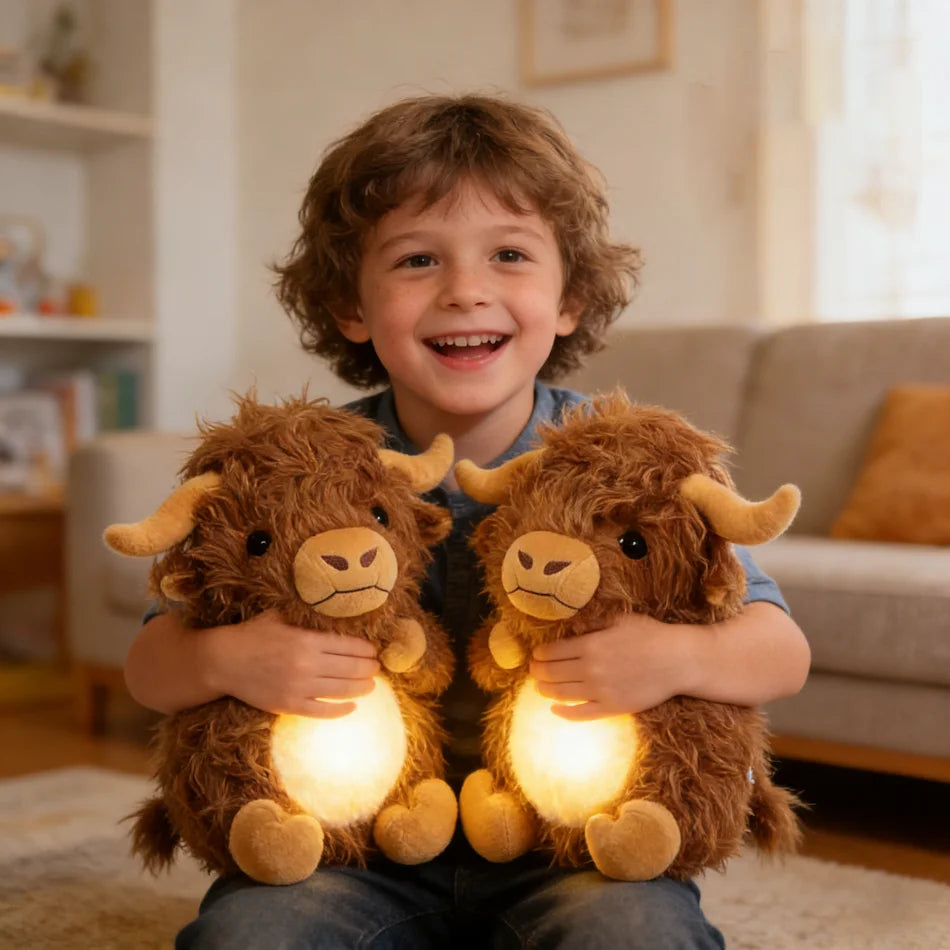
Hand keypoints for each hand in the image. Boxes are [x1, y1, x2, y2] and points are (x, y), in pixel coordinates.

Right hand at [201, 609, 380, 717]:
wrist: (223, 662)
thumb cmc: (252, 635)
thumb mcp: (280, 616)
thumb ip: (305, 616)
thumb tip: (331, 610)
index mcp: (307, 639)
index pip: (348, 645)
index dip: (366, 649)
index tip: (374, 650)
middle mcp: (307, 664)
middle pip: (351, 668)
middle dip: (369, 668)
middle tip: (376, 667)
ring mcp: (299, 687)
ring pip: (342, 690)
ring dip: (362, 688)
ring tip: (370, 685)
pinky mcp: (289, 705)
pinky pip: (322, 711)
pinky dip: (340, 710)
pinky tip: (351, 707)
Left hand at [529, 613, 694, 720]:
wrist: (678, 660)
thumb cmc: (650, 635)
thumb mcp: (619, 620)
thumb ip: (592, 624)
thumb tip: (569, 628)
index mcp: (591, 645)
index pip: (553, 652)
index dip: (540, 653)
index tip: (536, 654)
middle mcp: (591, 669)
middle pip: (552, 673)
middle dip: (537, 671)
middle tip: (533, 669)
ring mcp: (601, 691)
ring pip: (561, 693)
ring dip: (544, 690)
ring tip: (539, 686)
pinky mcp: (612, 708)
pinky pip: (581, 714)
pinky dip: (563, 713)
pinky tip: (554, 709)